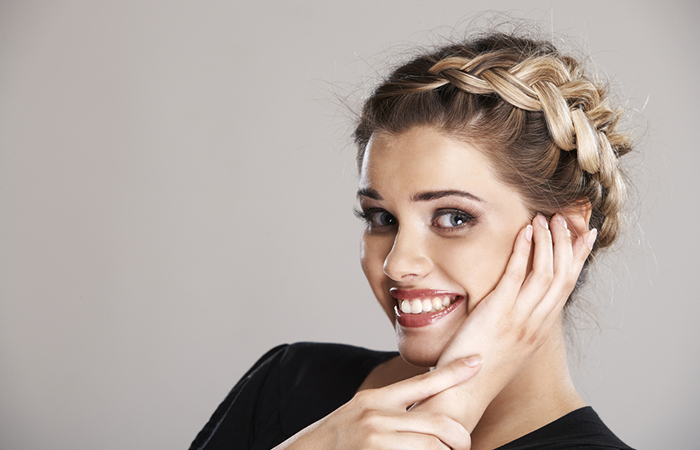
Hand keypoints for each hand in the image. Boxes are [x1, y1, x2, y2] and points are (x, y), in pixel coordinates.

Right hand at [273, 357, 482, 449]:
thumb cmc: (337, 439)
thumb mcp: (361, 414)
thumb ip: (391, 410)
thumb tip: (427, 412)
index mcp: (377, 400)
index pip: (424, 381)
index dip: (455, 372)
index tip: (478, 362)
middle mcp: (378, 416)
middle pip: (439, 422)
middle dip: (459, 437)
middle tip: (462, 444)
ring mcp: (377, 440)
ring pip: (433, 446)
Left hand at [437, 213, 594, 369]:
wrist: (464, 393)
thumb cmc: (478, 371)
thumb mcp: (506, 346)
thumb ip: (515, 324)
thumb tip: (513, 305)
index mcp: (539, 330)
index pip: (567, 287)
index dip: (578, 259)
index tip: (585, 236)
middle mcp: (536, 323)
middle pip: (563, 276)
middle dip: (567, 244)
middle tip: (567, 220)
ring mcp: (519, 318)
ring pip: (545, 272)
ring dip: (548, 242)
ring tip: (545, 219)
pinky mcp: (498, 313)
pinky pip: (516, 275)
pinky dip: (524, 250)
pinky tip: (525, 231)